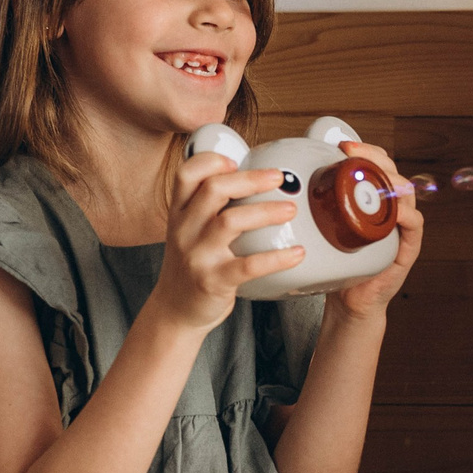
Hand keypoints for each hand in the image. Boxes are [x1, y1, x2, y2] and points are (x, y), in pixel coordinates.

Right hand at [155, 153, 302, 332]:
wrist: (175, 311)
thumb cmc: (192, 266)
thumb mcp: (190, 231)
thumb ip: (211, 207)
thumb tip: (256, 179)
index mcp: (179, 213)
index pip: (186, 173)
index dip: (211, 161)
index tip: (237, 161)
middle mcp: (184, 230)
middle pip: (213, 190)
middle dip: (250, 179)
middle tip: (278, 178)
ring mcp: (197, 256)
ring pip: (230, 222)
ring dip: (265, 212)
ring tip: (291, 210)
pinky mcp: (213, 281)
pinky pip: (248, 265)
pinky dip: (276, 257)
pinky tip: (297, 253)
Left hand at [328, 140, 425, 321]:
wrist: (349, 300)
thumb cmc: (338, 262)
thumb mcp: (326, 226)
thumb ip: (319, 203)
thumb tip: (287, 181)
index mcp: (374, 200)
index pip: (378, 165)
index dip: (365, 150)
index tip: (343, 145)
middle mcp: (391, 208)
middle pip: (392, 172)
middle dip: (374, 157)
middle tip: (351, 153)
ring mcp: (402, 226)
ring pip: (406, 192)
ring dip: (390, 179)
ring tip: (371, 175)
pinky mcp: (408, 246)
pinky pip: (414, 223)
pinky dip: (405, 214)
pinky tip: (391, 210)